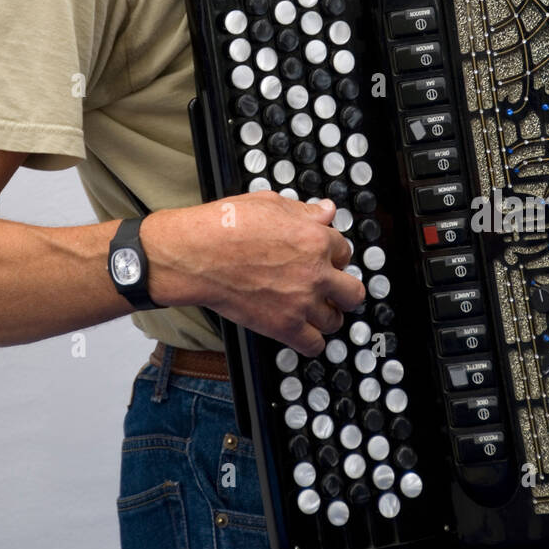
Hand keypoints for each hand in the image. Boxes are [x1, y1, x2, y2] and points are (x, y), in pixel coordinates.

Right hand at [142, 192, 362, 355]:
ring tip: (314, 310)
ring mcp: (301, 302)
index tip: (324, 259)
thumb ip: (304, 211)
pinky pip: (314, 345)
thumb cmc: (226, 226)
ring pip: (336, 320)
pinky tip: (302, 331)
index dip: (332, 255)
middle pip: (352, 291)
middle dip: (342, 289)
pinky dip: (311, 340)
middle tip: (330, 288)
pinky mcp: (284, 326)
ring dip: (327, 315)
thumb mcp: (269, 203)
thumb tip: (326, 211)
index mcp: (314, 238)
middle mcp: (315, 272)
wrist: (196, 255)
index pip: (344, 251)